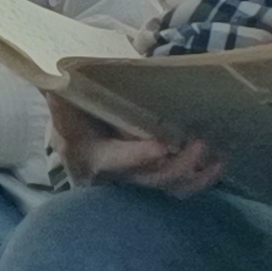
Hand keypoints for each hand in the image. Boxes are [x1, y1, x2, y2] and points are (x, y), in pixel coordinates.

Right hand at [55, 96, 227, 195]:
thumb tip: (53, 81)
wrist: (77, 133)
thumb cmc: (72, 114)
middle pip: (148, 180)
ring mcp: (137, 180)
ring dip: (194, 177)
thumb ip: (60, 95)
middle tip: (198, 144)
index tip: (160, 146)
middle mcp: (114, 176)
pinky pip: (179, 187)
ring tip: (215, 159)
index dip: (135, 156)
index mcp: (90, 155)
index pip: (113, 160)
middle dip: (176, 166)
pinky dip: (199, 180)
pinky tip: (218, 165)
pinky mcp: (154, 178)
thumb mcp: (62, 104)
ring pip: (168, 189)